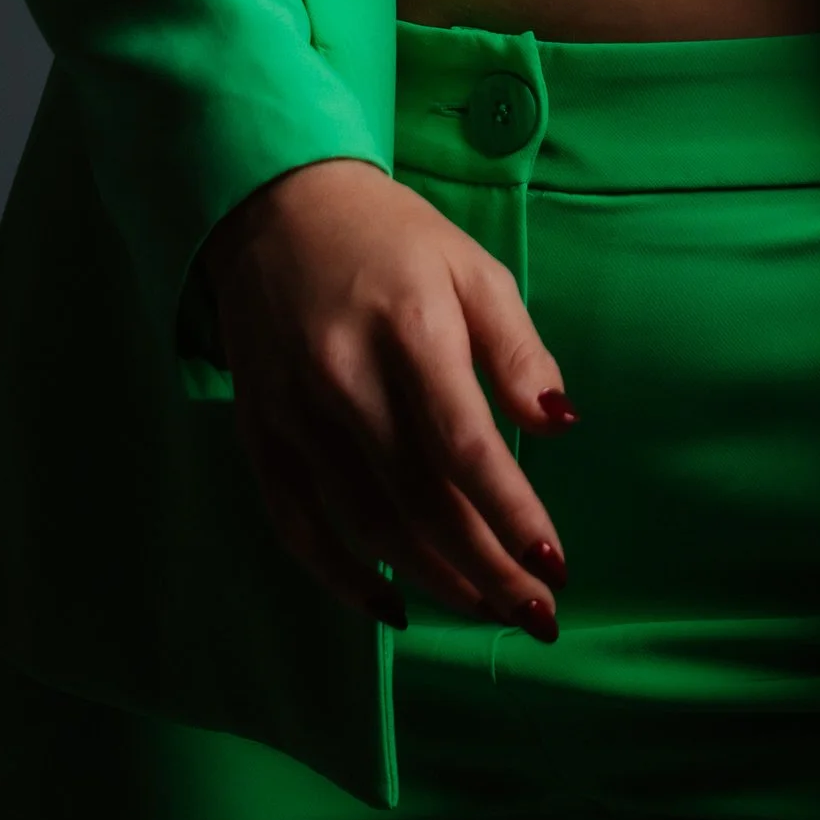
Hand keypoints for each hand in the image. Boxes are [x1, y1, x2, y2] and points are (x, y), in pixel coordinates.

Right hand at [201, 155, 571, 636]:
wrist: (274, 205)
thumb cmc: (390, 238)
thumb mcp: (470, 267)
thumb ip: (516, 347)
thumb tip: (559, 426)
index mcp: (410, 329)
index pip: (466, 447)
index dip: (513, 515)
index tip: (556, 566)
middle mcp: (346, 378)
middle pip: (423, 501)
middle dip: (487, 569)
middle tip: (537, 613)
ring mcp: (295, 412)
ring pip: (369, 524)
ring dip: (434, 580)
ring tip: (488, 608)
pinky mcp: (260, 433)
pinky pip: (298, 527)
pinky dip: (343, 579)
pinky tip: (392, 606)